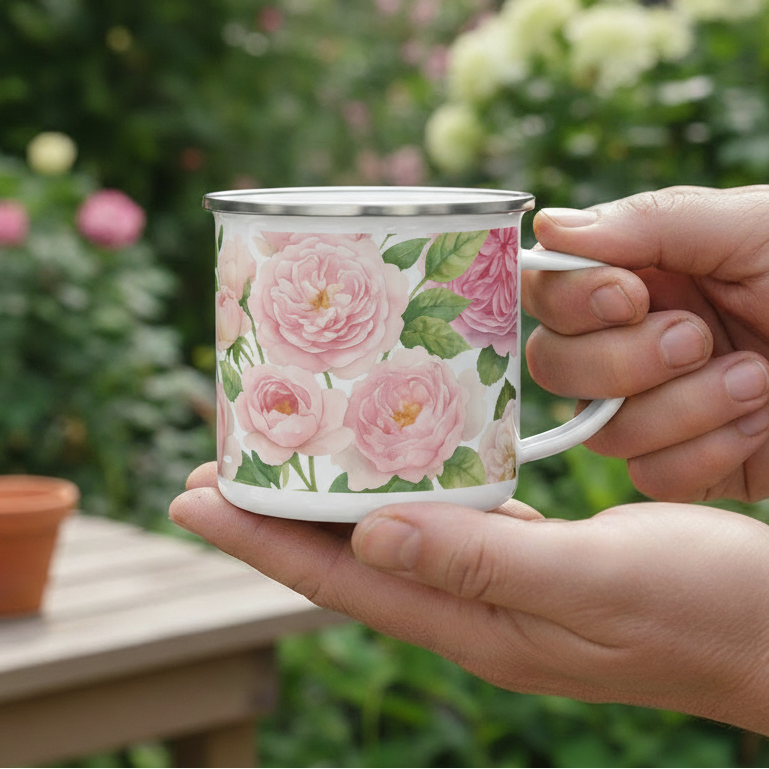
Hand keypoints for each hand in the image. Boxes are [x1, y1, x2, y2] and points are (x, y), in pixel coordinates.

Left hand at [171, 462, 768, 735]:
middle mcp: (474, 606)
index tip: (192, 501)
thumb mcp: (596, 585)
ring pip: (390, 535)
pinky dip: (403, 489)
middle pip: (349, 558)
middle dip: (276, 519)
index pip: (339, 579)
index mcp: (477, 624)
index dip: (261, 542)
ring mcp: (502, 583)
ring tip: (286, 461)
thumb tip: (374, 536)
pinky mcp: (534, 554)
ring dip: (332, 502)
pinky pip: (445, 518)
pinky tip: (392, 462)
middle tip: (213, 471)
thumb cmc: (705, 609)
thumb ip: (486, 564)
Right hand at [522, 185, 768, 502]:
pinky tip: (762, 424)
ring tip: (757, 380)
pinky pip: (652, 475)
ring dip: (681, 407)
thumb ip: (650, 223)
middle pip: (555, 366)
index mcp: (643, 277)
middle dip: (623, 360)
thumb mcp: (753, 230)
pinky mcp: (690, 463)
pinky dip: (707, 452)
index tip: (631, 295)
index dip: (570, 301)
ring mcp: (658, 408)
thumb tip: (551, 225)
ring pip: (601, 428)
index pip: (548, 291)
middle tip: (700, 339)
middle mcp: (636, 343)